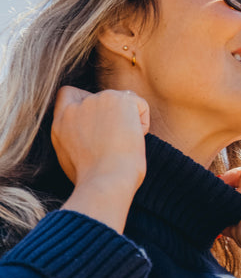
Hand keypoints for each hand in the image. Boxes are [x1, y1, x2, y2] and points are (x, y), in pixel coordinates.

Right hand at [52, 86, 149, 231]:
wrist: (105, 182)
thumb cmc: (94, 181)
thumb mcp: (71, 159)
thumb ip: (75, 139)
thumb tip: (90, 136)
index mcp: (60, 124)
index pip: (68, 94)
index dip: (85, 102)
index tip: (98, 122)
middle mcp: (75, 108)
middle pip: (101, 98)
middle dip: (112, 115)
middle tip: (115, 142)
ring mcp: (96, 100)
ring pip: (122, 102)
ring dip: (127, 120)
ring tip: (122, 145)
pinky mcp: (118, 99)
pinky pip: (140, 105)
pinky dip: (142, 123)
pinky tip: (134, 140)